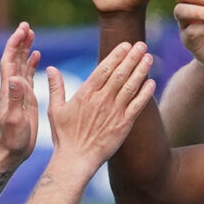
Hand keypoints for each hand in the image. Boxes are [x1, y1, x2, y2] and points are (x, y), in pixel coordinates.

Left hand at [0, 22, 40, 160]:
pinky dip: (31, 62)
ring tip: (31, 34)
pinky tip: (37, 55)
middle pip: (14, 58)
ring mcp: (18, 91)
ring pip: (20, 64)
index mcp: (8, 89)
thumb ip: (15, 99)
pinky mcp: (26, 97)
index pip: (9, 61)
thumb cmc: (13, 138)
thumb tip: (15, 78)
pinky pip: (28, 75)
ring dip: (25, 48)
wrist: (12, 150)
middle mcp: (11, 87)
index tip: (22, 30)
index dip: (14, 45)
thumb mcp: (14, 119)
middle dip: (19, 41)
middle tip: (26, 26)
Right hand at [43, 43, 157, 174]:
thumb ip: (56, 87)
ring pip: (131, 86)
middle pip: (120, 74)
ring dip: (141, 70)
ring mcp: (114, 112)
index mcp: (86, 93)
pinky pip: (138, 106)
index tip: (126, 44)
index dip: (117, 55)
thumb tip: (51, 69)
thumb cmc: (64, 136)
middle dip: (132, 57)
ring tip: (149, 57)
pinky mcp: (124, 125)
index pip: (104, 68)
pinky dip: (145, 93)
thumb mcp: (55, 110)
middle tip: (142, 44)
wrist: (76, 159)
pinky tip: (152, 82)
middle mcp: (102, 100)